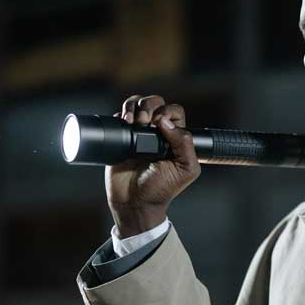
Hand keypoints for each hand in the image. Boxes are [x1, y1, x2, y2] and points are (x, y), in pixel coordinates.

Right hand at [105, 95, 199, 236]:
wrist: (134, 202)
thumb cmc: (162, 189)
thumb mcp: (185, 169)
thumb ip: (184, 145)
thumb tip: (166, 122)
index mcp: (175, 137)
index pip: (174, 112)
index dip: (168, 112)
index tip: (160, 124)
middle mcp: (157, 132)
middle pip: (155, 102)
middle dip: (150, 106)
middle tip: (145, 121)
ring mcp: (138, 133)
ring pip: (138, 104)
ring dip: (135, 106)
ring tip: (132, 121)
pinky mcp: (121, 137)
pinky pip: (120, 115)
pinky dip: (121, 113)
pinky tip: (124, 124)